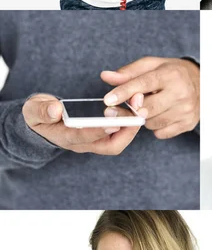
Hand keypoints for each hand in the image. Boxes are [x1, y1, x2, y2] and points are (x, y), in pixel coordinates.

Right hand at [22, 94, 140, 154]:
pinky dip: (130, 120)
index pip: (84, 137)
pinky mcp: (102, 134)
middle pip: (110, 145)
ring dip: (132, 124)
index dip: (99, 130)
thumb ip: (41, 110)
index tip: (114, 121)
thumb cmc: (38, 114)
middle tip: (139, 111)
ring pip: (119, 140)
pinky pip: (121, 132)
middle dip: (127, 129)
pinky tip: (136, 104)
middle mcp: (83, 143)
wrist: (42, 121)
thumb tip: (55, 110)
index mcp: (65, 137)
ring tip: (140, 104)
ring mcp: (94, 141)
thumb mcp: (33, 110)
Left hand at [101, 57, 199, 138]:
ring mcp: (187, 110)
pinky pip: (160, 132)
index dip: (125, 92)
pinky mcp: (188, 123)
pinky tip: (160, 114)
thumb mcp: (153, 65)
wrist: (205, 84)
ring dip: (143, 117)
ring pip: (151, 123)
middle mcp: (182, 93)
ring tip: (149, 106)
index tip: (108, 100)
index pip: (144, 84)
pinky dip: (155, 126)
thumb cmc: (173, 73)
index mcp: (171, 75)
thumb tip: (106, 76)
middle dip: (131, 109)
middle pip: (147, 109)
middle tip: (119, 109)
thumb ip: (129, 72)